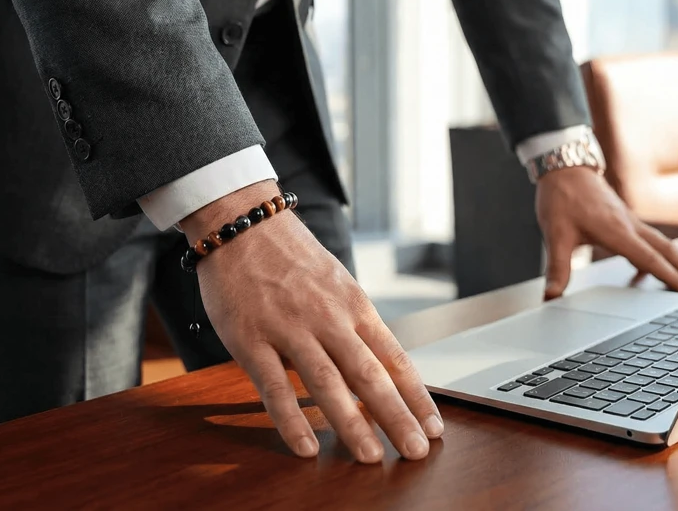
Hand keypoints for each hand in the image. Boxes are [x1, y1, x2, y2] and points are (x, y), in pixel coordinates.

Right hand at [179, 181, 442, 463]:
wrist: (242, 221)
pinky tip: (305, 446)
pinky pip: (274, 386)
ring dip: (352, 424)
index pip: (394, 357)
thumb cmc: (290, 255)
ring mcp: (289, 328)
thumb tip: (381, 365)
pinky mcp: (250, 338)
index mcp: (353, 304)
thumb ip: (355, 322)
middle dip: (396, 417)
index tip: (434, 425)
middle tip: (416, 450)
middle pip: (369, 375)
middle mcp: (328, 318)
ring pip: (327, 383)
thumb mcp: (336, 282)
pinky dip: (290, 420)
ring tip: (371, 457)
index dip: (416, 395)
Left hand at [535, 168, 677, 298]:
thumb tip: (551, 295)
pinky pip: (648, 240)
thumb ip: (557, 267)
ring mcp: (629, 221)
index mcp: (616, 231)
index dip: (669, 277)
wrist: (563, 167)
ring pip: (662, 244)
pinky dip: (659, 255)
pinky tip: (655, 268)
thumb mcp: (555, 234)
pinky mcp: (624, 219)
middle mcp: (629, 225)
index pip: (648, 258)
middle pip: (667, 250)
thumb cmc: (561, 197)